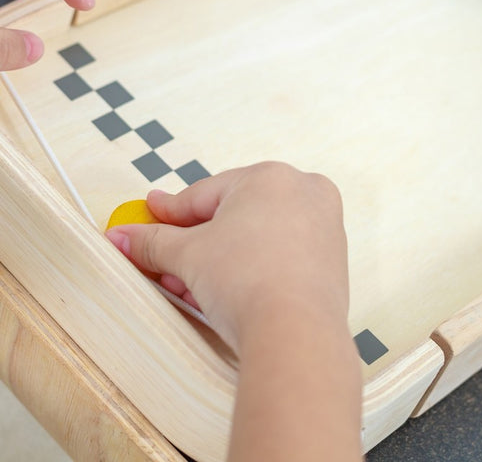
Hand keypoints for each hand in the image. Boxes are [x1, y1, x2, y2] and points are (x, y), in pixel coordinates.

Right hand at [106, 163, 362, 461]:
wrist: (296, 332)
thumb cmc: (247, 281)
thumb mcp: (188, 255)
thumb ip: (153, 241)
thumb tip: (122, 236)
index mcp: (271, 176)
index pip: (205, 193)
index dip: (170, 210)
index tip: (148, 213)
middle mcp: (304, 191)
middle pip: (233, 214)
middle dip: (195, 241)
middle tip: (163, 258)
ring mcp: (323, 225)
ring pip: (257, 236)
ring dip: (219, 258)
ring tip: (186, 283)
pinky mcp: (332, 258)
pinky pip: (281, 254)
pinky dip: (252, 268)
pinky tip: (225, 291)